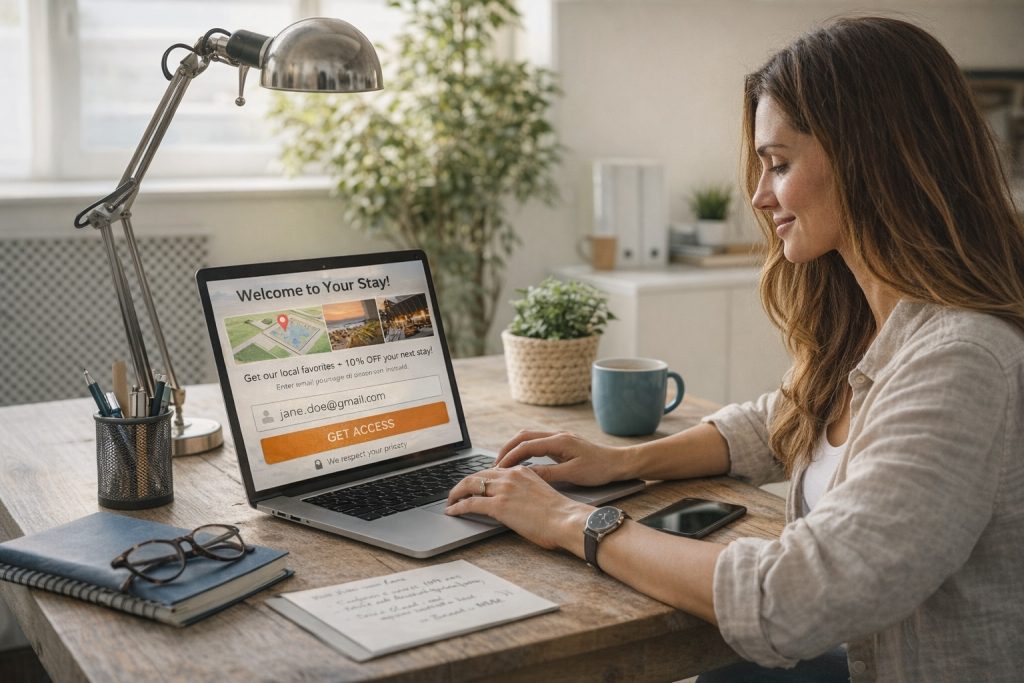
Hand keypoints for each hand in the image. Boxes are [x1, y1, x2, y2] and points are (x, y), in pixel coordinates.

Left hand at [445, 466, 590, 550]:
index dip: (479, 479)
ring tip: (450, 501)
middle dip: (463, 484)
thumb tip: (513, 501)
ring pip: (469, 485)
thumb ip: (524, 491)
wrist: (566, 520)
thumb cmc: (559, 514)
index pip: (492, 471)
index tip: (472, 485)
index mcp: (522, 471)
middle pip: (477, 475)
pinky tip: (452, 511)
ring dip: (456, 493)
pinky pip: (470, 503)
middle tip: (456, 493)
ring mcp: (503, 489)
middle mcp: (510, 475)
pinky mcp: (498, 505)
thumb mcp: (540, 492)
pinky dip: (457, 506)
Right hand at [494, 430, 632, 486]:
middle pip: (523, 437)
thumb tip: (525, 475)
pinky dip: (525, 450)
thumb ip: (548, 473)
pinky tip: (521, 462)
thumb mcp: (573, 475)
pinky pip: (537, 442)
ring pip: (529, 437)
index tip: (497, 470)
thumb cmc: (599, 469)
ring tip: (503, 464)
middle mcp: (557, 435)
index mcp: (559, 441)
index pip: (526, 446)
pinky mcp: (562, 443)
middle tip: (494, 466)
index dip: (509, 457)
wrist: (619, 462)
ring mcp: (560, 437)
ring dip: (514, 448)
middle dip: (506, 449)